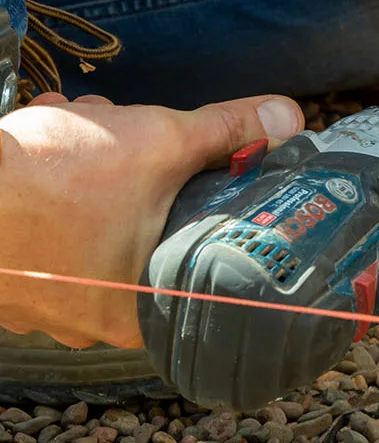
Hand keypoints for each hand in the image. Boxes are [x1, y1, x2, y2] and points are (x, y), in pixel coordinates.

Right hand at [0, 91, 303, 347]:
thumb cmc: (45, 180)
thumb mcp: (155, 140)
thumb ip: (226, 132)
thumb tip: (288, 119)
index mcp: (134, 312)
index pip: (195, 264)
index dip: (199, 209)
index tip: (190, 176)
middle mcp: (86, 323)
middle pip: (142, 231)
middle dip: (133, 168)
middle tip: (115, 136)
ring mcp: (42, 303)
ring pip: (92, 216)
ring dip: (87, 162)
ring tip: (68, 132)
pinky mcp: (9, 276)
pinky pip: (47, 221)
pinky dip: (48, 180)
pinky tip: (38, 153)